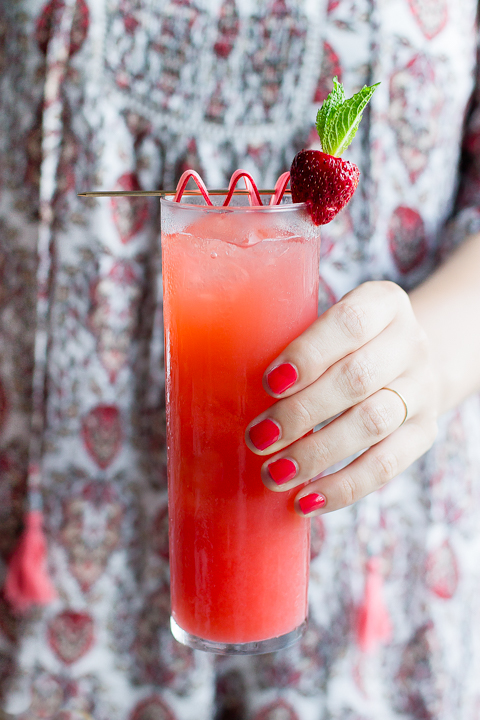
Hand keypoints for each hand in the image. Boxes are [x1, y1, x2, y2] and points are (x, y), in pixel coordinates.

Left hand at [245, 281, 439, 515]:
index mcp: (383, 303)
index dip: (309, 354)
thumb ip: (290, 346)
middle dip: (301, 413)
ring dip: (317, 453)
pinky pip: (388, 465)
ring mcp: (423, 389)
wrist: (411, 362)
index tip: (269, 383)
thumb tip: (223, 391)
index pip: (351, 322)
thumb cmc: (344, 346)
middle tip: (258, 437)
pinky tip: (307, 501)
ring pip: (373, 423)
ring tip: (274, 473)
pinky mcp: (424, 432)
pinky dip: (344, 487)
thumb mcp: (327, 327)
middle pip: (358, 378)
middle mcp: (409, 342)